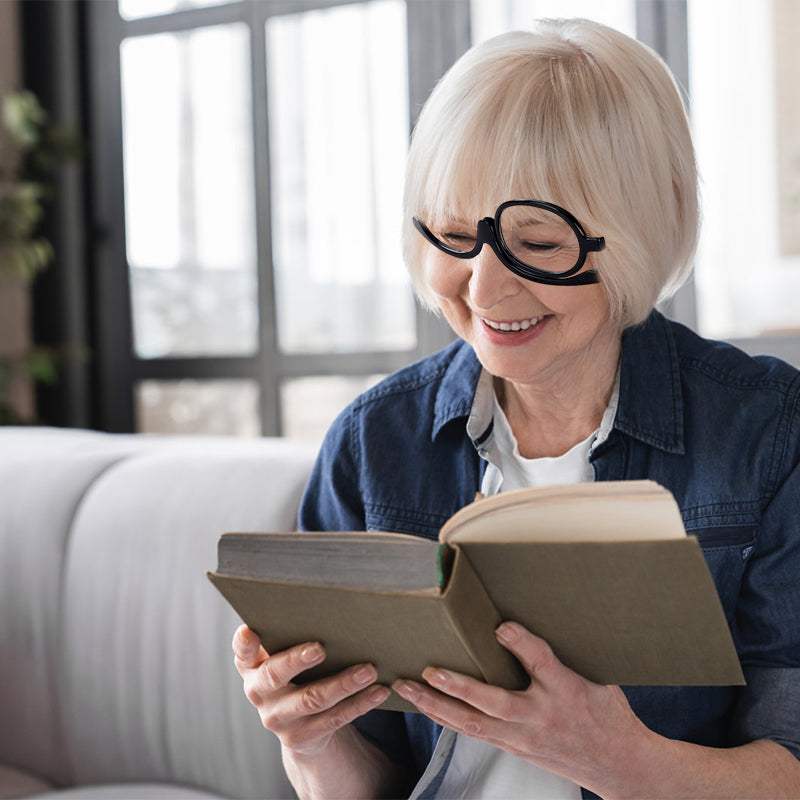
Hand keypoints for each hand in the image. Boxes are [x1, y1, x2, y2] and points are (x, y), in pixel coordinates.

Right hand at [233, 625, 390, 758]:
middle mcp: (258, 693)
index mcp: (252, 666)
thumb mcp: (285, 656)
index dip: (244, 642)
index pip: (242, 652)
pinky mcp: (300, 738)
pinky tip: (378, 691)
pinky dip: (360, 704)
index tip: (250, 630)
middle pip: (275, 675)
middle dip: (297, 660)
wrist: (300, 725)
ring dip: (343, 683)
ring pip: (312, 699)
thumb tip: (329, 604)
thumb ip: (292, 635)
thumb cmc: (297, 673)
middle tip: (321, 647)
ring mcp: (277, 719)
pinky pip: (334, 719)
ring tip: (369, 669)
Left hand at [392, 621, 649, 794]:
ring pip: (474, 725)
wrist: (620, 765)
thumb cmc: (607, 713)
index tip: (500, 625)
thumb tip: (522, 619)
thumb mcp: (596, 675)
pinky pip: (475, 733)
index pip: (541, 661)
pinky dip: (447, 720)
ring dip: (438, 707)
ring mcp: (525, 739)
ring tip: (408, 688)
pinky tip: (427, 707)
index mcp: (568, 691)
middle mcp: (542, 717)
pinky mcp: (515, 749)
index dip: (520, 641)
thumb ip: (560, 650)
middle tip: (428, 671)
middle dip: (458, 687)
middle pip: (494, 703)